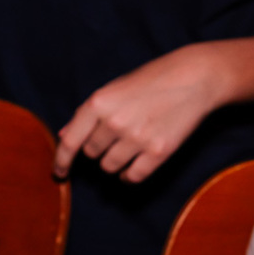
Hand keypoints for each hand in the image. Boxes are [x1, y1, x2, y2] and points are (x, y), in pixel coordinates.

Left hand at [53, 44, 222, 182]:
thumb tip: (65, 136)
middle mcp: (114, 122)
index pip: (70, 142)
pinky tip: (134, 165)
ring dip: (114, 161)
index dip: (61, 161)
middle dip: (99, 148)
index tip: (59, 174)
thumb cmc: (150, 82)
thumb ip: (87, 114)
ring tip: (130, 143)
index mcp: (98, 103)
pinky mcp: (159, 152)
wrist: (194, 78)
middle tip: (118, 132)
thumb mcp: (113, 89)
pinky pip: (133, 176)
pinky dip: (129, 176)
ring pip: (109, 167)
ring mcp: (137, 138)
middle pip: (92, 153)